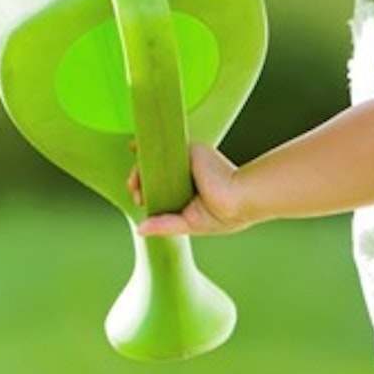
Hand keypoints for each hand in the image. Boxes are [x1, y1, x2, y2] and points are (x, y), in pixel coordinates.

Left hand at [129, 143, 249, 236]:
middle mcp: (187, 175)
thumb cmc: (222, 216)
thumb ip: (164, 225)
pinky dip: (149, 146)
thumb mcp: (187, 223)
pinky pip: (166, 144)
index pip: (160, 189)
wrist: (238, 199)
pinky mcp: (191, 149)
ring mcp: (188, 161)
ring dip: (140, 166)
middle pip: (155, 173)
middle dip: (138, 181)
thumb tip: (140, 229)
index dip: (143, 192)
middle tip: (134, 190)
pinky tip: (137, 151)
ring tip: (135, 180)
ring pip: (158, 159)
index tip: (139, 200)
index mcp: (188, 193)